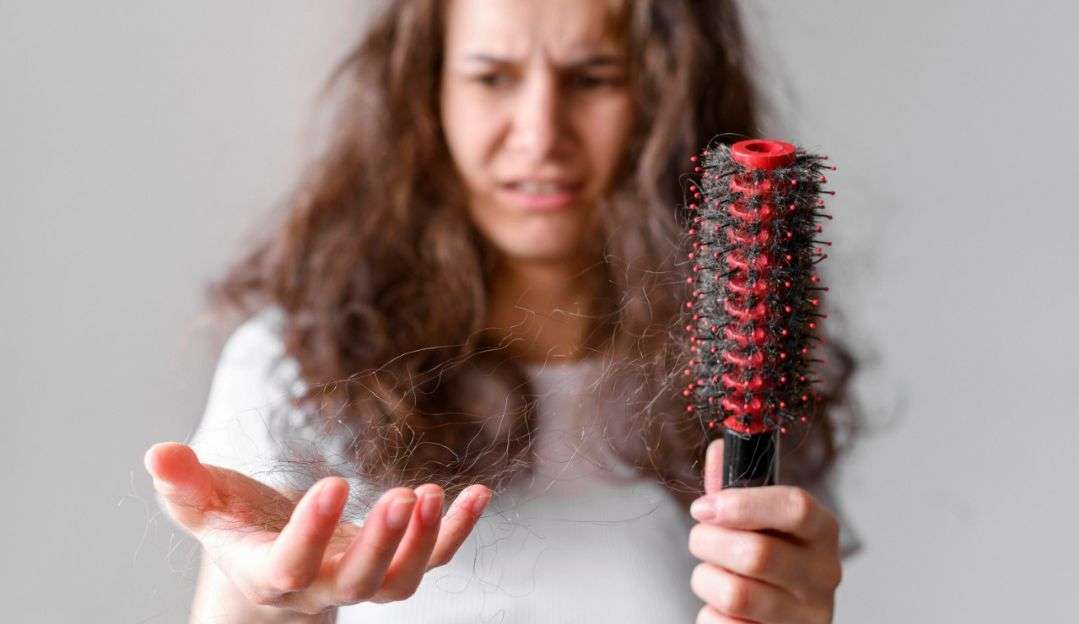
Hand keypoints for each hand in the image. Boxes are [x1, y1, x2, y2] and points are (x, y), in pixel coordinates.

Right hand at [144, 441, 489, 613]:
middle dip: (382, 544)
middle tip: (403, 497)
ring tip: (436, 494)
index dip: (312, 533)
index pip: (290, 565)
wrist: (272, 558)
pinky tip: (478, 493)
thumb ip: (184, 486)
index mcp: (270, 573)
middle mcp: (320, 587)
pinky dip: (458, 531)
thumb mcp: (205, 506)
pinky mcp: (394, 564)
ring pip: (400, 581)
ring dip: (424, 542)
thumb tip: (157, 453)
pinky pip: (435, 558)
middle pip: (357, 582)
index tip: (334, 483)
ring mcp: (362, 580)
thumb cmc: (237, 527)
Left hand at [687, 439, 841, 623]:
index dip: (743, 504)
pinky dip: (709, 615)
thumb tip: (719, 448)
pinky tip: (722, 609)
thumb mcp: (759, 521)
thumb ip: (737, 487)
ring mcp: (807, 617)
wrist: (780, 620)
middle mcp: (824, 576)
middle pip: (757, 554)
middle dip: (709, 543)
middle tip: (700, 540)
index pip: (796, 508)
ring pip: (735, 594)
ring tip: (712, 576)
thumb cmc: (767, 562)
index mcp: (822, 533)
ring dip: (706, 580)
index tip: (704, 506)